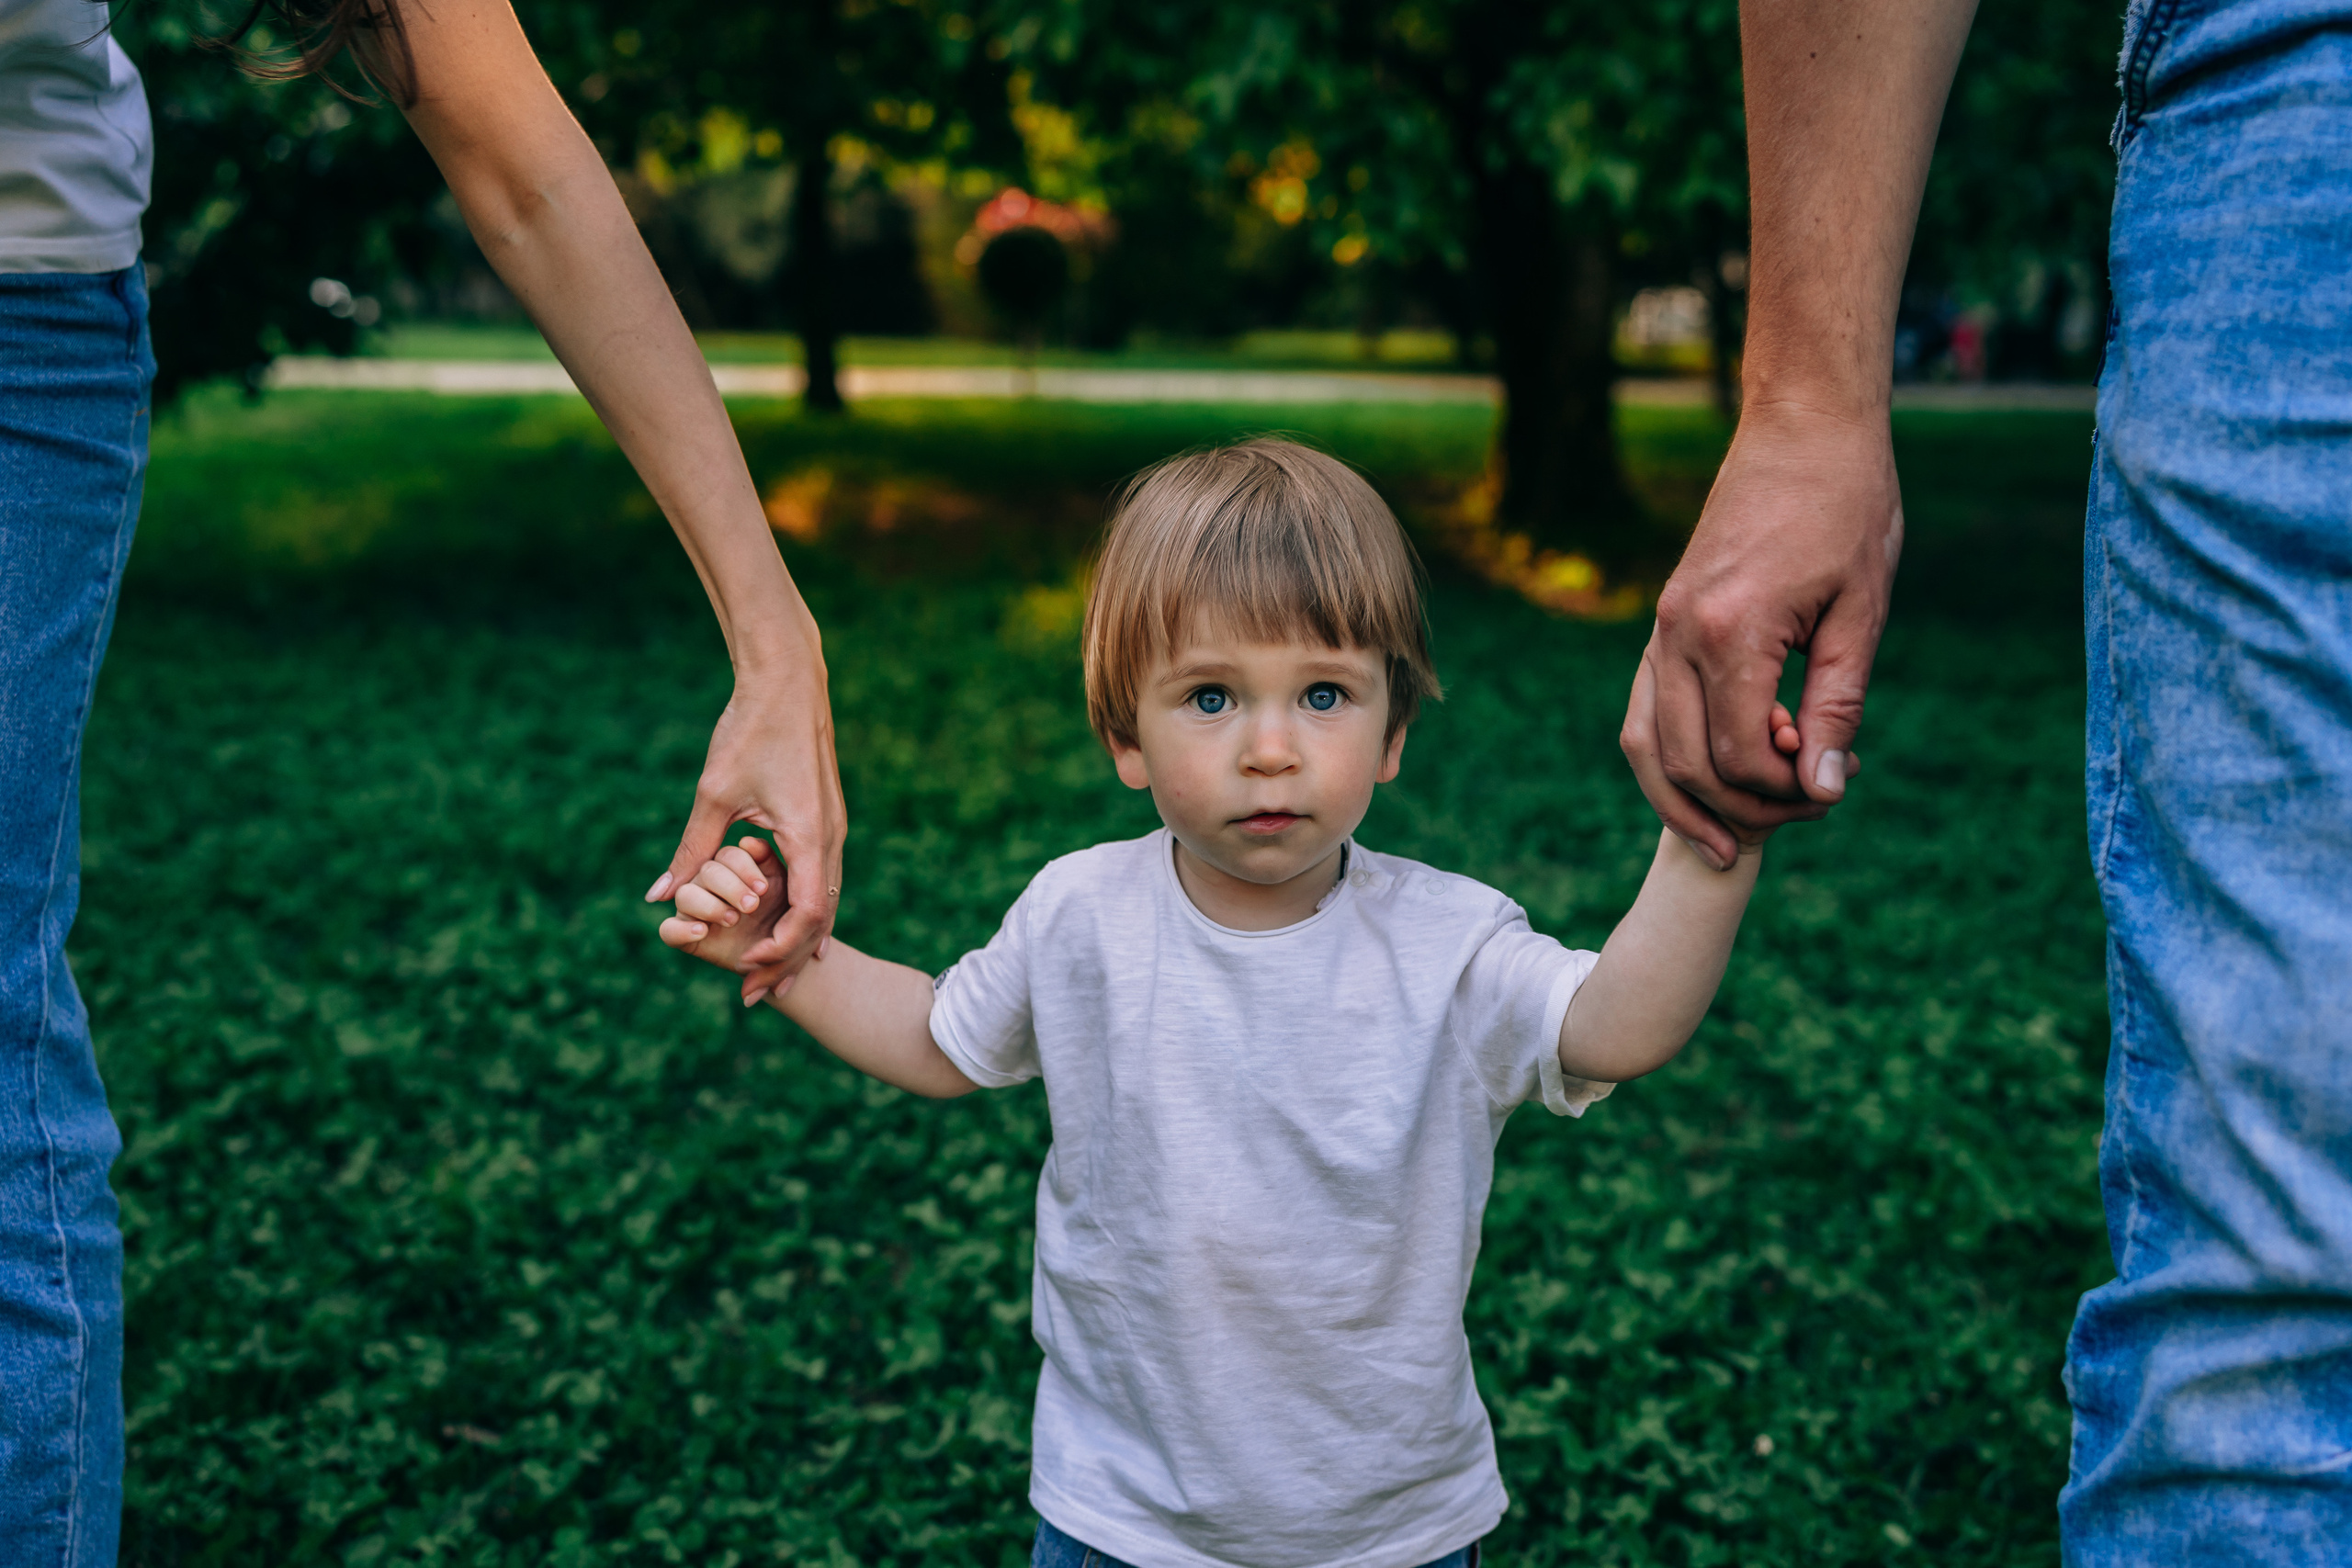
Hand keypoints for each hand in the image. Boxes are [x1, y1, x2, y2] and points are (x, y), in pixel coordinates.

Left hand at [644, 667, 846, 997]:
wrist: (788, 681)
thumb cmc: (750, 730)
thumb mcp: (713, 794)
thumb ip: (691, 850)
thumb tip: (659, 899)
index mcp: (810, 835)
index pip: (807, 912)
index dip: (779, 949)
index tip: (747, 970)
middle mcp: (832, 837)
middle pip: (822, 916)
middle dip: (789, 959)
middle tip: (760, 995)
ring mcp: (835, 828)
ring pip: (827, 899)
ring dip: (800, 939)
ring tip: (773, 973)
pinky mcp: (827, 818)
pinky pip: (825, 878)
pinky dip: (807, 910)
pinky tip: (787, 927)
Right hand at [1622, 401, 1899, 867]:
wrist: (1804, 426)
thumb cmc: (1847, 508)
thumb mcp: (1862, 613)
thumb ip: (1836, 707)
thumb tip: (1822, 791)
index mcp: (1728, 631)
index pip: (1738, 755)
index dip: (1784, 793)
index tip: (1833, 788)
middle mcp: (1677, 634)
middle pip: (1683, 763)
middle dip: (1742, 809)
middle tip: (1803, 814)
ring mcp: (1662, 628)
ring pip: (1646, 744)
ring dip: (1684, 801)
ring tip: (1729, 841)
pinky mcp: (1665, 622)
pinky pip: (1649, 710)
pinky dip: (1672, 757)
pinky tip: (1714, 779)